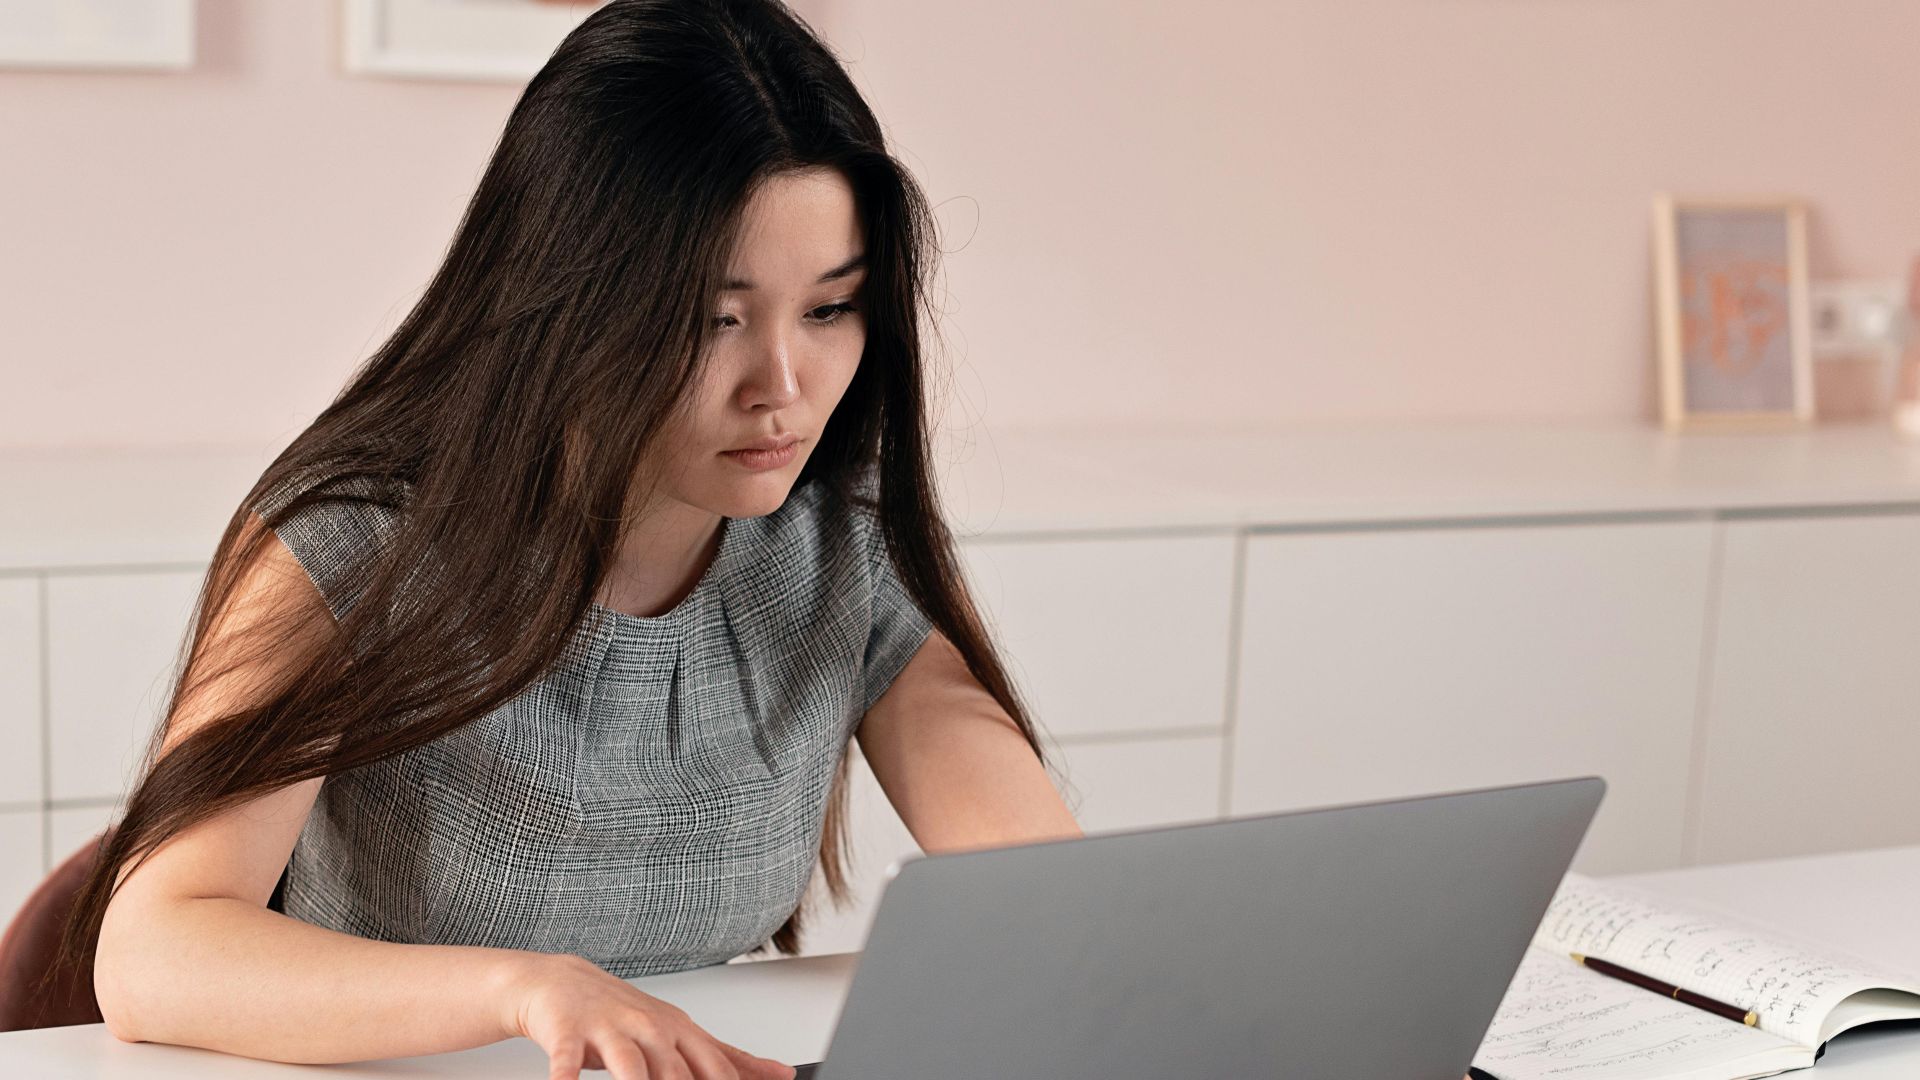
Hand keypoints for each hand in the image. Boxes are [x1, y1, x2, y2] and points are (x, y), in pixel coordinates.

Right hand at [504, 951, 797, 1079]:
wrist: (561, 981)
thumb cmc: (624, 1013)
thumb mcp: (681, 1033)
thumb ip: (729, 1058)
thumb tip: (782, 1074)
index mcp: (680, 1032)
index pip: (715, 1069)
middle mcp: (649, 1028)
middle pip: (675, 1074)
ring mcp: (609, 1028)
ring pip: (629, 1066)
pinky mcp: (568, 1031)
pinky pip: (566, 1060)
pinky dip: (566, 1076)